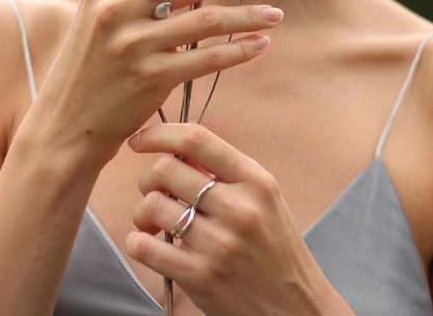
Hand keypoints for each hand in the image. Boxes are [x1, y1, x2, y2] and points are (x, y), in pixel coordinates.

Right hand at [21, 0, 288, 167]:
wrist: (66, 121)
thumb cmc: (90, 64)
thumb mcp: (102, 14)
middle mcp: (118, 9)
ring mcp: (134, 44)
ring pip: (208, 20)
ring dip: (249, 15)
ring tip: (277, 14)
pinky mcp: (150, 79)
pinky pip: (207, 59)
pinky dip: (238, 51)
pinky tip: (260, 45)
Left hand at [126, 123, 324, 315]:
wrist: (295, 304)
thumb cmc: (275, 244)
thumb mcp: (264, 197)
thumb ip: (225, 171)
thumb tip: (177, 150)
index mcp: (255, 180)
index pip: (197, 139)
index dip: (160, 133)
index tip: (140, 139)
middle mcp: (239, 207)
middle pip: (166, 169)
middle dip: (148, 178)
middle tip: (154, 191)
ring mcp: (220, 244)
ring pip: (152, 205)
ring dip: (141, 212)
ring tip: (152, 222)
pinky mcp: (201, 277)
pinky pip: (145, 247)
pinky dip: (137, 241)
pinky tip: (146, 242)